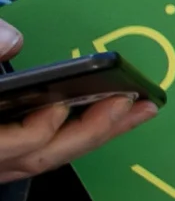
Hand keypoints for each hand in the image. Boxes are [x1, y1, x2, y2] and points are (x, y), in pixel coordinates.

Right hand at [0, 22, 155, 184]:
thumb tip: (10, 39)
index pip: (10, 148)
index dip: (39, 129)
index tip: (63, 101)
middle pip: (38, 159)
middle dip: (92, 133)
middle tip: (136, 104)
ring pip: (40, 160)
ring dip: (91, 135)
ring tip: (134, 109)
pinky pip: (34, 155)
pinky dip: (67, 136)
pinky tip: (94, 116)